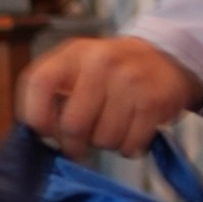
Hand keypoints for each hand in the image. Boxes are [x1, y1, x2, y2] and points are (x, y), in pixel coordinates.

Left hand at [18, 34, 202, 154]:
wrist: (165, 57)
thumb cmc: (110, 72)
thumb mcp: (77, 67)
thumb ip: (51, 92)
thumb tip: (37, 135)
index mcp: (73, 53)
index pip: (40, 83)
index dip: (37, 116)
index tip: (45, 132)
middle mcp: (100, 61)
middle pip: (73, 125)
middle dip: (73, 145)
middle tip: (79, 145)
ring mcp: (129, 80)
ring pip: (103, 140)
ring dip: (104, 144)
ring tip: (111, 128)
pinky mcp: (153, 100)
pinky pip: (129, 144)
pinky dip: (128, 148)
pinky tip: (131, 131)